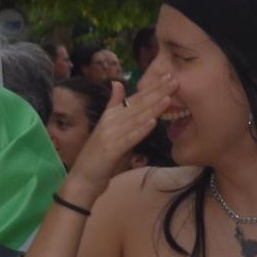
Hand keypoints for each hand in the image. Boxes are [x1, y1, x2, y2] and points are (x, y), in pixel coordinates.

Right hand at [64, 78, 175, 201]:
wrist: (81, 180)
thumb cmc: (100, 155)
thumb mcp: (108, 128)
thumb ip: (116, 107)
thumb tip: (118, 84)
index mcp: (111, 115)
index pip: (135, 98)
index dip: (152, 87)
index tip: (169, 75)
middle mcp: (110, 122)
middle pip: (138, 105)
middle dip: (158, 92)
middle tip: (175, 80)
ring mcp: (110, 135)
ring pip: (136, 119)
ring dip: (153, 108)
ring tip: (168, 98)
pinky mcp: (110, 150)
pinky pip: (129, 139)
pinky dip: (141, 130)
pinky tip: (153, 122)